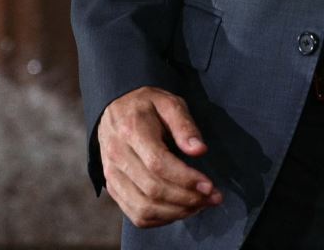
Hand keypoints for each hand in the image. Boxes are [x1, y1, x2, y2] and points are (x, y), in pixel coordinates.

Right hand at [96, 86, 224, 226]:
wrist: (115, 109)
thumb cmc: (147, 106)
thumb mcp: (168, 103)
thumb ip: (184, 124)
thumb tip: (199, 150)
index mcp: (131, 130)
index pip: (158, 163)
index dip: (185, 179)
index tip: (210, 185)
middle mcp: (117, 155)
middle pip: (152, 189)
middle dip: (187, 199)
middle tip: (212, 198)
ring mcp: (111, 174)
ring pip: (143, 207)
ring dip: (177, 213)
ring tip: (200, 205)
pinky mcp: (112, 188)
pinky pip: (135, 215)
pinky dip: (161, 220)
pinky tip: (180, 210)